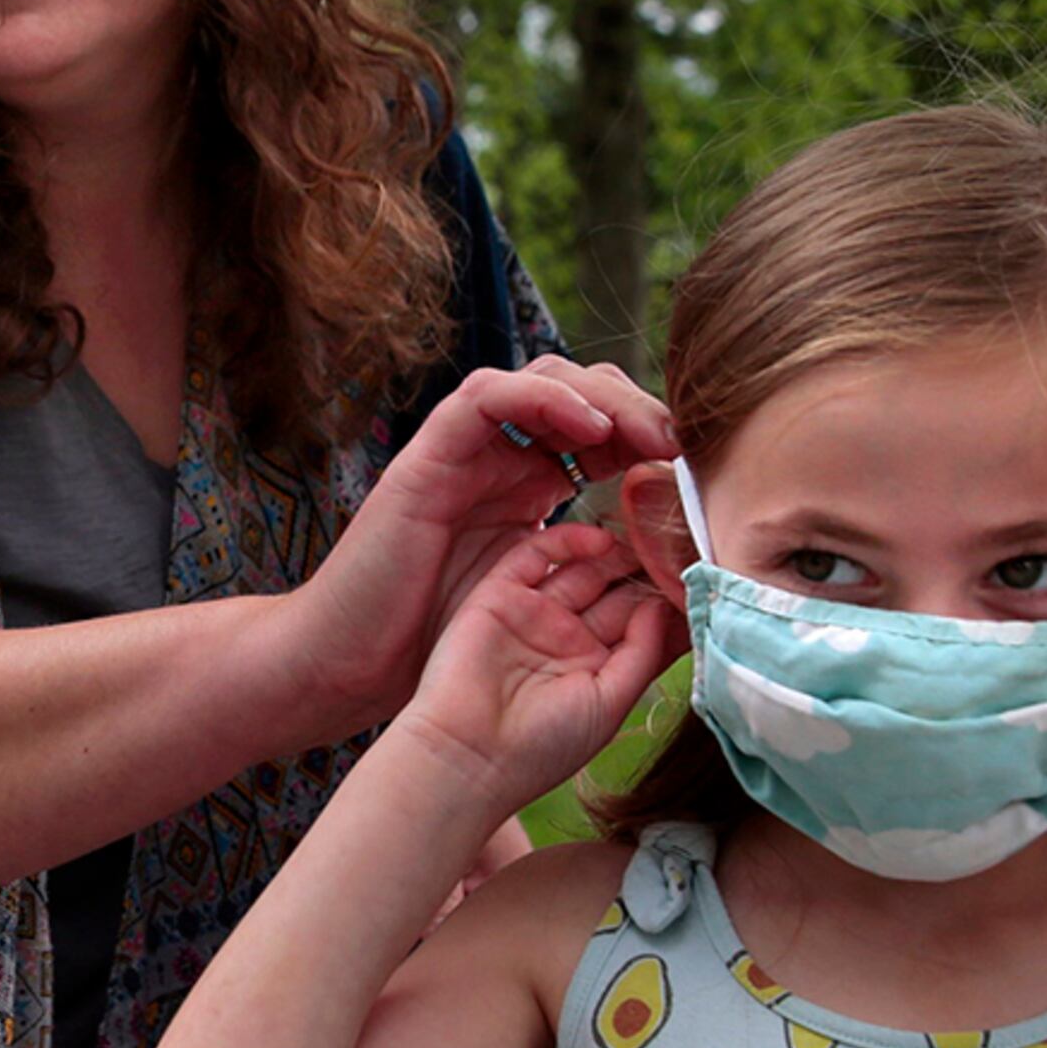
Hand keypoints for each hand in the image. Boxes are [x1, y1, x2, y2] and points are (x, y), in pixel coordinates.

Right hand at [289, 362, 677, 733]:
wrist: (350, 669)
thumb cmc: (437, 652)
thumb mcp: (542, 608)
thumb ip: (597, 580)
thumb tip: (675, 575)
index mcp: (528, 487)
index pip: (603, 430)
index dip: (652, 438)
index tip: (696, 471)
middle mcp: (499, 460)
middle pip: (583, 394)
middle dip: (638, 409)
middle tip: (681, 445)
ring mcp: (462, 453)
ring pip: (542, 378)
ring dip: (602, 396)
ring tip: (646, 433)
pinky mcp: (427, 456)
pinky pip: (485, 396)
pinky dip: (540, 399)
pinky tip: (586, 430)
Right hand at [389, 523, 683, 818]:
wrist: (468, 754)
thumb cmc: (540, 746)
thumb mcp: (610, 702)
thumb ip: (642, 651)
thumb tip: (664, 604)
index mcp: (595, 670)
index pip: (639, 625)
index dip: (667, 602)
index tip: (702, 577)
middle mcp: (566, 638)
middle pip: (614, 592)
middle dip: (645, 570)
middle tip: (678, 541)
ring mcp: (534, 614)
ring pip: (581, 569)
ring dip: (614, 552)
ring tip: (646, 532)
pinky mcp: (500, 594)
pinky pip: (537, 555)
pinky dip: (568, 541)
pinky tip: (602, 539)